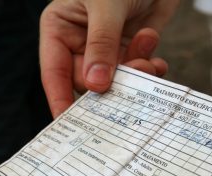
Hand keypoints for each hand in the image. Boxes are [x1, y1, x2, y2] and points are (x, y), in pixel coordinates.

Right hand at [40, 0, 179, 116]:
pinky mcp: (131, 47)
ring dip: (136, 75)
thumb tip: (96, 86)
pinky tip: (156, 59)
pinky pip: (136, 72)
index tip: (69, 128)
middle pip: (89, 82)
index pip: (55, 73)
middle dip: (113, 83)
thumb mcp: (106, 4)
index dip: (61, 101)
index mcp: (59, 28)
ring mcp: (106, 47)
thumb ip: (102, 44)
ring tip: (150, 61)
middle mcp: (79, 41)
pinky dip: (148, 70)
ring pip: (115, 81)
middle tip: (136, 74)